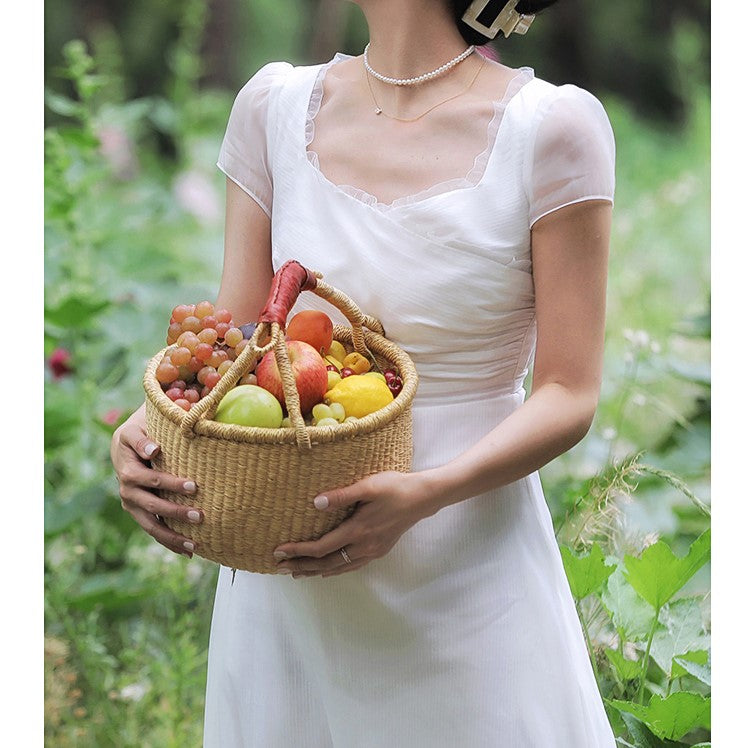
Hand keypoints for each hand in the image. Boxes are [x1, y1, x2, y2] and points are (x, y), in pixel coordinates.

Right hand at [111, 405, 203, 557]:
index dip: (171, 484)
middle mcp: (127, 492)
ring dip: (172, 537)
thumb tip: (153, 450)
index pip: (151, 480)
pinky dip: (171, 542)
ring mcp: (133, 506)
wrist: (125, 447)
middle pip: (152, 506)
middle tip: (201, 516)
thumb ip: (141, 439)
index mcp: (128, 471)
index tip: (194, 486)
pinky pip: (155, 530)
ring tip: (195, 546)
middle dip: (176, 512)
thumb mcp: (134, 430)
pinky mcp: (141, 514)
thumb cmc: (137, 435)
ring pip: (152, 525)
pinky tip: (190, 552)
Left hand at [273, 471, 435, 577]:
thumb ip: (341, 496)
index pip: (321, 547)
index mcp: (358, 531)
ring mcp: (372, 551)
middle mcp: (363, 546)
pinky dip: (335, 570)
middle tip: (280, 568)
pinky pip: (351, 566)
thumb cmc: (395, 487)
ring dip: (316, 571)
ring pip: (339, 568)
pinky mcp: (379, 550)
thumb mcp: (368, 486)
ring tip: (297, 573)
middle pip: (326, 563)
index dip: (298, 551)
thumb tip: (315, 504)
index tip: (279, 551)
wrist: (423, 498)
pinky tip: (328, 570)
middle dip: (302, 566)